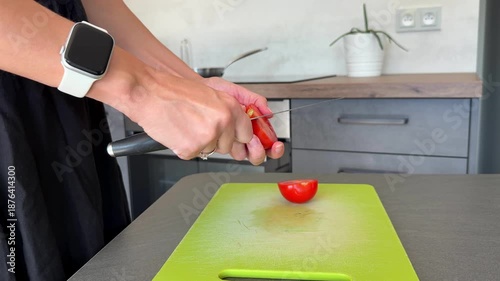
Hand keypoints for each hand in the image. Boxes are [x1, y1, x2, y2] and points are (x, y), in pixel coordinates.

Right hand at [104, 66, 253, 159]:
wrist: (148, 92)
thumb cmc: (173, 91)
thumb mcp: (209, 94)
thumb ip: (227, 111)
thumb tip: (236, 127)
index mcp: (229, 107)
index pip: (246, 133)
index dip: (237, 136)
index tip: (232, 136)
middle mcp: (222, 122)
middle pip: (227, 146)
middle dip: (215, 140)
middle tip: (197, 125)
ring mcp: (207, 137)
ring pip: (210, 151)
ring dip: (198, 142)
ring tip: (185, 125)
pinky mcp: (191, 149)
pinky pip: (192, 155)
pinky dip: (184, 147)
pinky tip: (177, 132)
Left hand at [202, 77, 284, 164]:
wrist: (195, 91)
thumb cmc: (214, 91)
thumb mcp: (237, 92)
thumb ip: (255, 100)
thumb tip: (269, 113)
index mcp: (250, 125)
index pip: (267, 142)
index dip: (273, 147)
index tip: (276, 144)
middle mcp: (241, 135)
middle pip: (256, 154)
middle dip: (259, 150)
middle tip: (256, 141)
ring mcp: (229, 140)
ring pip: (242, 154)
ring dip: (243, 147)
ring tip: (241, 135)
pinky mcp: (217, 142)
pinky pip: (225, 150)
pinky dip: (229, 145)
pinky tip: (228, 135)